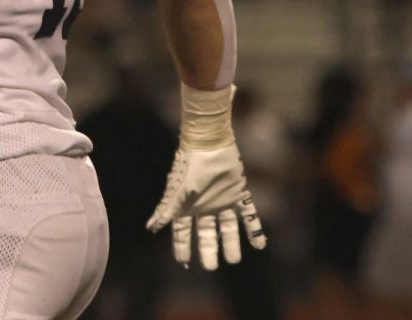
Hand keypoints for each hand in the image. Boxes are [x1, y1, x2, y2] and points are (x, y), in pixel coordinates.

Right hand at [146, 143, 266, 269]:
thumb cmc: (190, 167)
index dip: (183, 246)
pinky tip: (260, 244)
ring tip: (234, 260)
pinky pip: (248, 214)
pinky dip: (254, 229)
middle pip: (206, 233)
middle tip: (210, 267)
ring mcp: (222, 201)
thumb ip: (166, 210)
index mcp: (187, 206)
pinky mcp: (238, 193)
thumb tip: (151, 228)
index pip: (183, 231)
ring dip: (231, 243)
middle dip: (208, 250)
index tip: (183, 262)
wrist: (208, 144)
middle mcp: (205, 206)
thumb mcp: (177, 192)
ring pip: (227, 227)